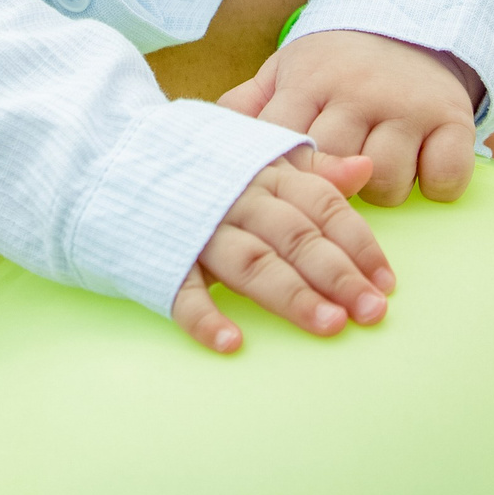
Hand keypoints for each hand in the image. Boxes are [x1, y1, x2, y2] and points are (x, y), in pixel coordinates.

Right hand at [172, 146, 391, 353]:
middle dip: (337, 275)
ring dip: (291, 295)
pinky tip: (230, 342)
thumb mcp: (254, 152)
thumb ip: (310, 166)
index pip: (321, 206)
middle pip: (295, 237)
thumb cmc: (195, 164)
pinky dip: (204, 316)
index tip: (386, 283)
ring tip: (328, 325)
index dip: (358, 244)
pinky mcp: (160, 255)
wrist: (107, 156)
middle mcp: (235, 197)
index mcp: (263, 172)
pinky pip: (182, 289)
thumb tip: (365, 171)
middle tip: (371, 312)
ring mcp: (196, 227)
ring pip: (251, 262)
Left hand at [218, 29, 480, 207]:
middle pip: (335, 170)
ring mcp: (407, 106)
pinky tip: (424, 169)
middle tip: (336, 189)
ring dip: (383, 192)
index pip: (283, 144)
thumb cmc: (336, 65)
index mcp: (309, 80)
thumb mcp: (287, 70)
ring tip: (378, 174)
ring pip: (387, 183)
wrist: (410, 23)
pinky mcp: (453, 119)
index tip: (284, 193)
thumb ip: (247, 104)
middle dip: (332, 190)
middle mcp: (358, 91)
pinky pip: (444, 179)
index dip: (282, 177)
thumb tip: (207, 135)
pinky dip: (436, 186)